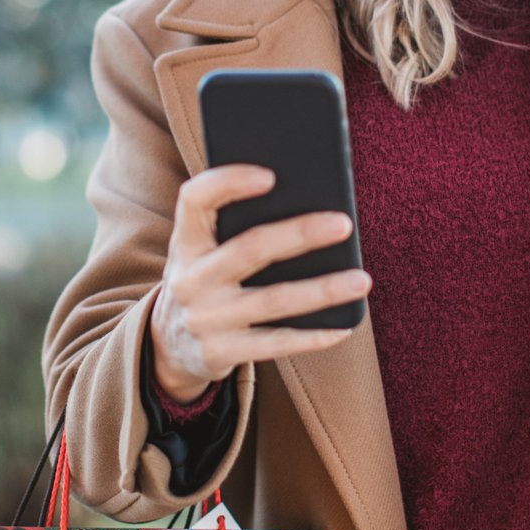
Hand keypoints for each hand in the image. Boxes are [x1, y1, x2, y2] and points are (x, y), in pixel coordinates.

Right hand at [147, 163, 368, 403]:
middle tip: (343, 223)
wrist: (169, 347)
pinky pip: (275, 344)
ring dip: (322, 290)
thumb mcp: (202, 251)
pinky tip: (344, 326)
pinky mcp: (220, 353)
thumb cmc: (205, 280)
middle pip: (249, 249)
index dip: (228, 183)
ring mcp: (205, 319)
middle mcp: (190, 278)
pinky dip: (312, 336)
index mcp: (186, 241)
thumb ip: (233, 226)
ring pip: (273, 300)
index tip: (270, 176)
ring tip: (361, 279)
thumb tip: (308, 203)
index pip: (195, 199)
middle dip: (299, 234)